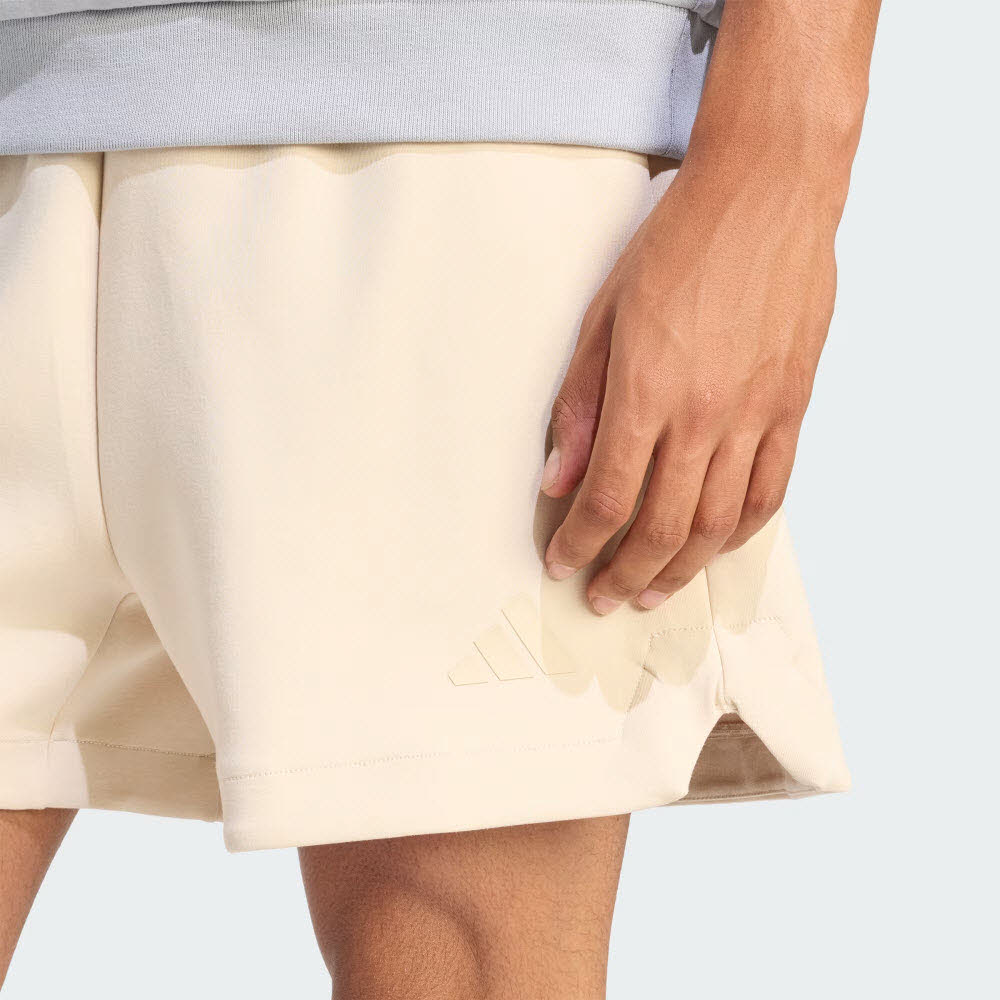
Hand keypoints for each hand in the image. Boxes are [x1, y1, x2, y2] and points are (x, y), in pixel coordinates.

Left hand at [541, 165, 837, 613]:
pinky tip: (713, 548)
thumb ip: (580, 406)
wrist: (767, 193)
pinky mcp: (792, 407)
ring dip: (680, 571)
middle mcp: (706, 415)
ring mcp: (757, 415)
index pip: (607, 497)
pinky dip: (739, 532)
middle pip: (661, 527)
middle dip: (624, 575)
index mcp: (647, 391)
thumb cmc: (676, 244)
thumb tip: (556, 480)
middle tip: (602, 598)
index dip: (579, 543)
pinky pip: (771, 492)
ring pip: (718, 524)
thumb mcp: (603, 316)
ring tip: (652, 593)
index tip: (560, 563)